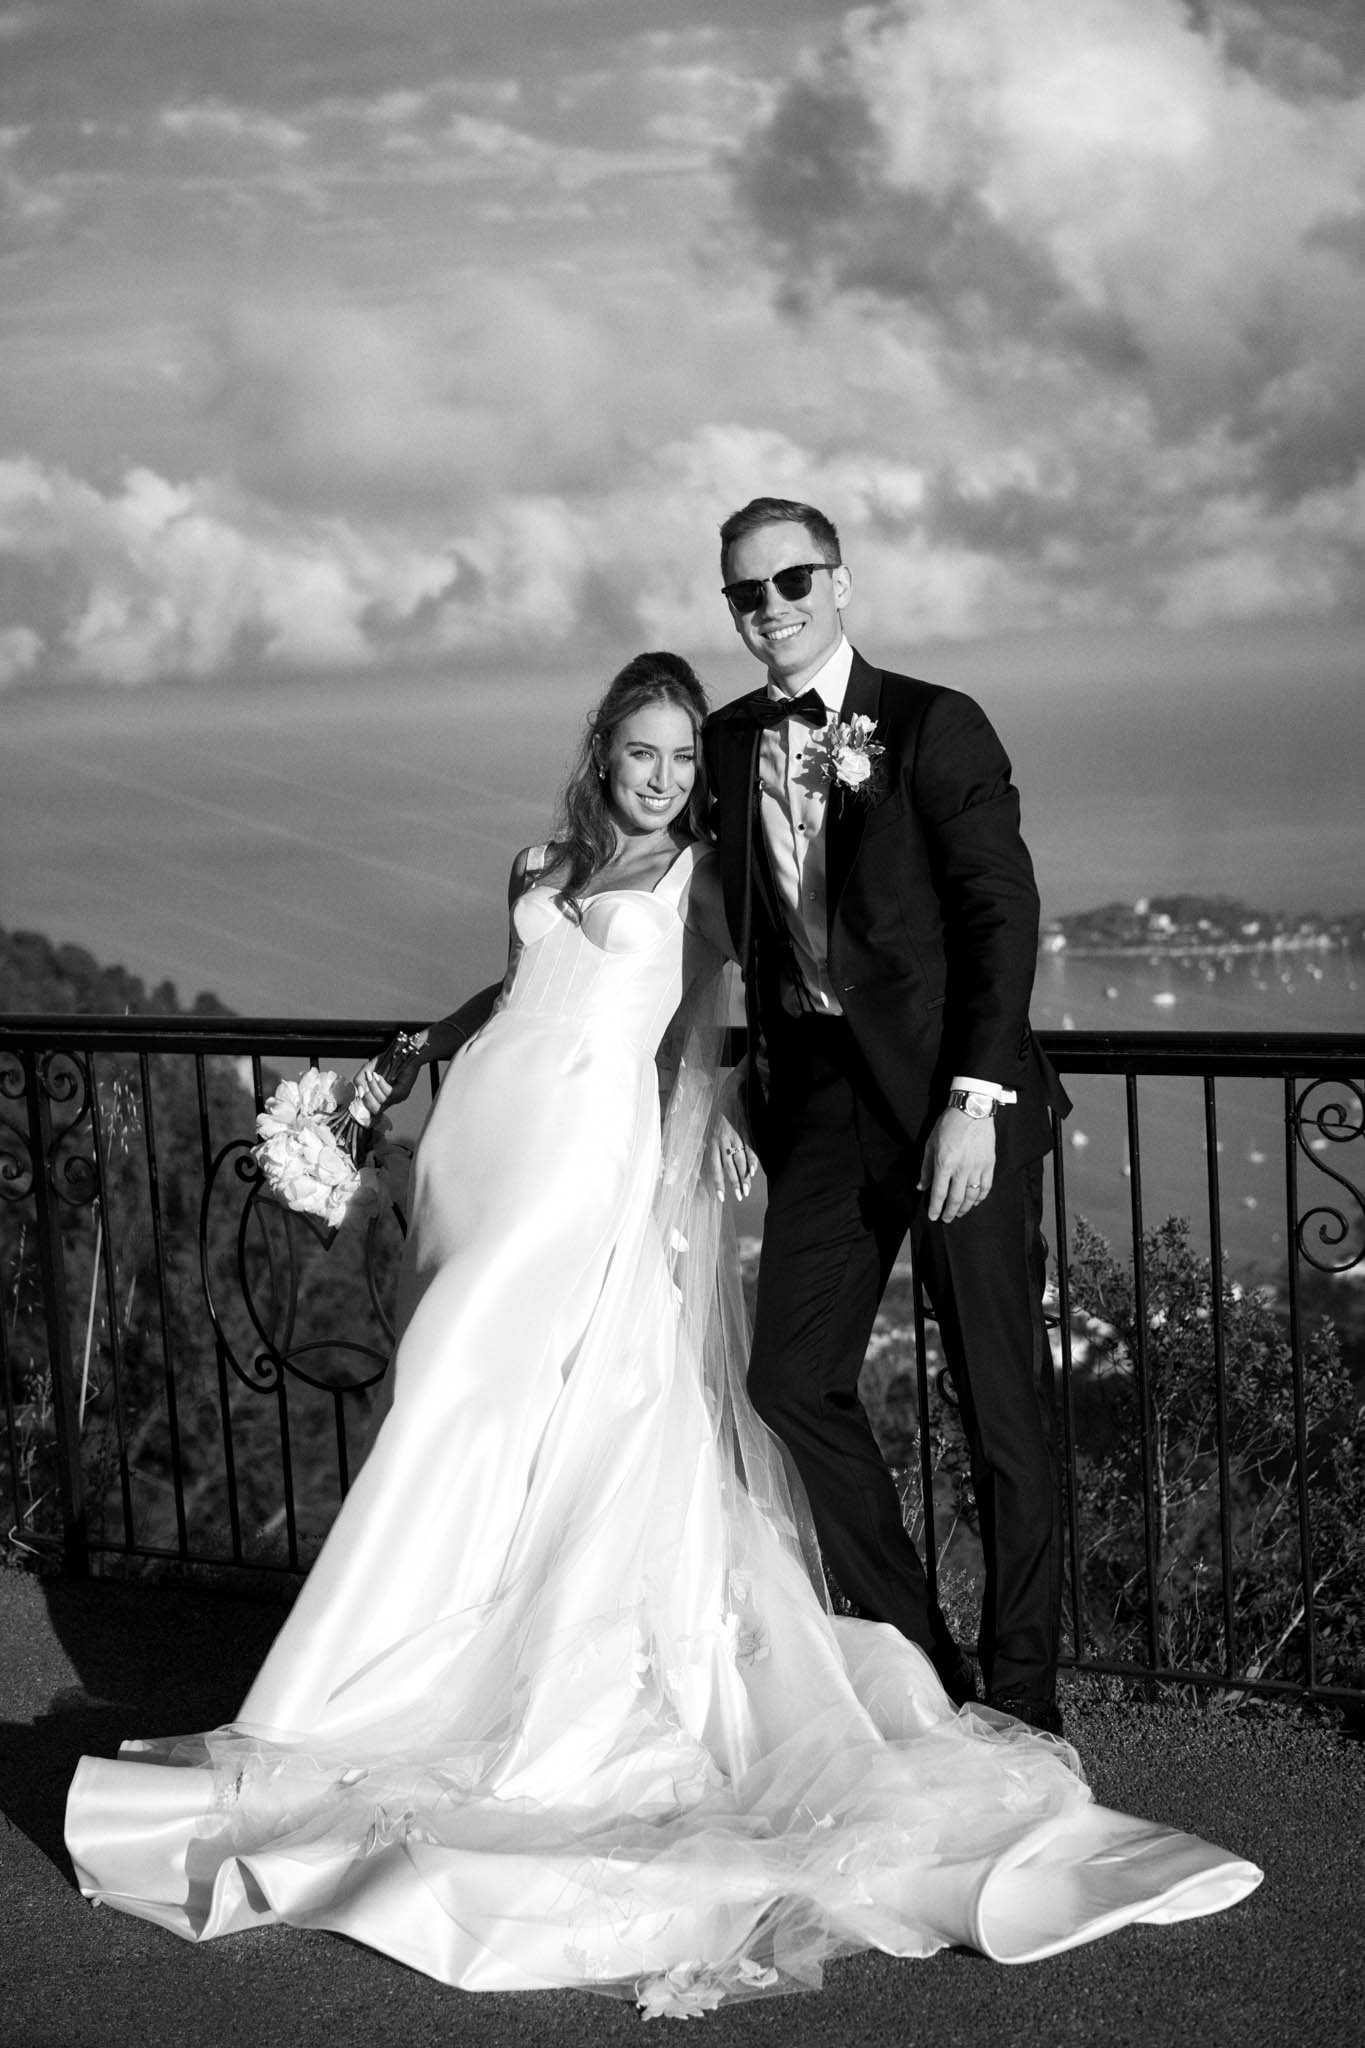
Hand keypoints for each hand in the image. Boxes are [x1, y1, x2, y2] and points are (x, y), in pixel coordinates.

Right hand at [352, 1031, 427, 1119]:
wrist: (404, 1051)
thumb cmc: (387, 1061)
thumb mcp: (369, 1069)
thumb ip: (360, 1080)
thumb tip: (359, 1093)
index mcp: (381, 1097)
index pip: (371, 1109)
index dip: (363, 1105)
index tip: (357, 1095)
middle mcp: (390, 1100)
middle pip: (375, 1109)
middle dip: (366, 1098)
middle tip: (362, 1086)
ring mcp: (397, 1097)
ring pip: (382, 1100)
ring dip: (373, 1087)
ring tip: (370, 1075)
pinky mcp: (403, 1091)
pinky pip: (389, 1093)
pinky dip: (381, 1084)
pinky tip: (376, 1075)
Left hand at [708, 1068, 757, 1201]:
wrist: (731, 1092)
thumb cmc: (720, 1113)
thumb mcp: (712, 1131)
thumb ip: (716, 1148)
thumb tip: (720, 1165)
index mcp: (713, 1143)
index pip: (715, 1168)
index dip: (718, 1183)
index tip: (721, 1198)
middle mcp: (723, 1142)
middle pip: (730, 1168)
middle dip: (735, 1184)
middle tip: (739, 1197)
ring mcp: (736, 1137)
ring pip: (741, 1161)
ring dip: (744, 1177)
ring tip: (746, 1190)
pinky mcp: (746, 1131)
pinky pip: (750, 1150)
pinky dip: (753, 1161)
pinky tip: (754, 1171)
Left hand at [918, 1107, 995, 1221]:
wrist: (972, 1110)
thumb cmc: (948, 1125)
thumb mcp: (930, 1144)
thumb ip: (926, 1168)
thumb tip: (921, 1186)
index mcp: (944, 1163)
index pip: (939, 1193)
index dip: (935, 1208)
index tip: (933, 1216)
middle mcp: (961, 1168)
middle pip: (956, 1199)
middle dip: (950, 1212)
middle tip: (946, 1219)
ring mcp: (977, 1167)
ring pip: (972, 1196)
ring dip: (965, 1208)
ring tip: (959, 1213)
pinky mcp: (989, 1164)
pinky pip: (986, 1187)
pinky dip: (981, 1198)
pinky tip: (975, 1202)